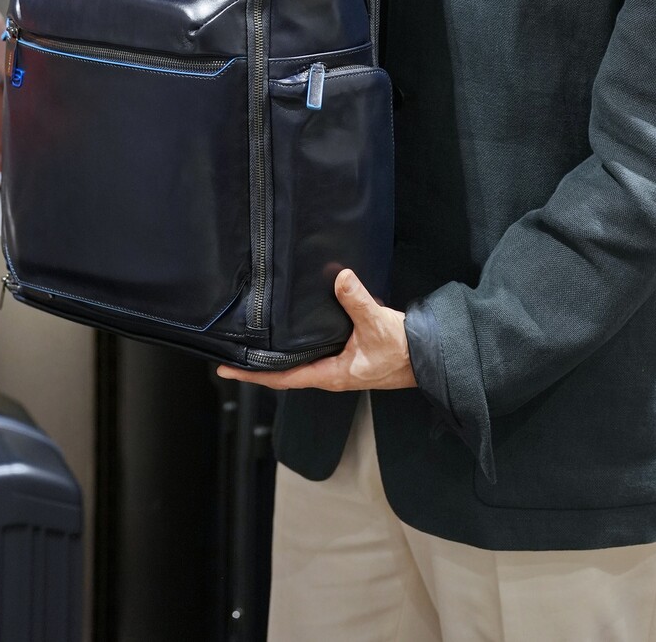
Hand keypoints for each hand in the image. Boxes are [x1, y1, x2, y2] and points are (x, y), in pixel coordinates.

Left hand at [216, 269, 417, 391]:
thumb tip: (340, 276)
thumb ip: (357, 301)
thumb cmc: (402, 350)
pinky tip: (296, 332)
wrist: (427, 358)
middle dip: (259, 367)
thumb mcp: (377, 324)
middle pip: (286, 374)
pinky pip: (316, 354)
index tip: (228, 371)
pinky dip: (299, 346)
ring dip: (278, 357)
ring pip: (301, 364)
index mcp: (330, 375)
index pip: (282, 378)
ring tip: (257, 345)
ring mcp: (340, 367)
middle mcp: (331, 375)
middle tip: (235, 356)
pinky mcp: (350, 357)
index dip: (254, 375)